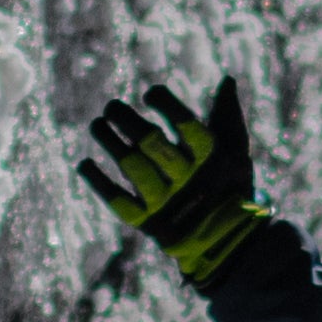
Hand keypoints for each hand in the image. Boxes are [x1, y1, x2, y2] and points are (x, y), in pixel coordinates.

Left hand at [80, 69, 264, 283]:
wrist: (223, 242)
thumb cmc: (229, 186)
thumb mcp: (236, 151)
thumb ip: (228, 116)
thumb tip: (227, 79)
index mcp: (210, 158)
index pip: (187, 125)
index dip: (167, 105)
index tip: (149, 93)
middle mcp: (186, 179)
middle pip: (152, 143)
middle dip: (127, 120)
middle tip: (111, 106)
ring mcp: (165, 202)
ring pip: (132, 166)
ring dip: (110, 142)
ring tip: (97, 125)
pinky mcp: (147, 221)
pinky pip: (117, 199)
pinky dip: (98, 181)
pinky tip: (85, 163)